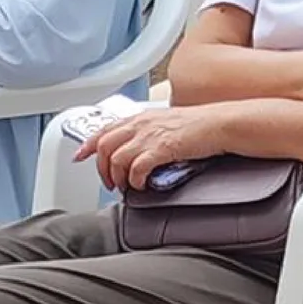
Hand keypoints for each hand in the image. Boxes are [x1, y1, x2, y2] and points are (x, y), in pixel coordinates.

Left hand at [77, 105, 226, 190]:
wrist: (222, 124)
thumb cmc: (202, 125)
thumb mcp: (168, 123)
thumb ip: (149, 133)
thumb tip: (140, 150)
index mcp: (141, 117)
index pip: (104, 129)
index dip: (88, 145)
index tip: (80, 156)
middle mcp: (141, 124)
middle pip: (104, 146)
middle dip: (102, 168)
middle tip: (109, 182)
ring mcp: (150, 135)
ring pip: (116, 159)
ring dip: (117, 177)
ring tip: (125, 186)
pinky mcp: (161, 148)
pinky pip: (136, 168)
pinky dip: (134, 180)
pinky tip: (141, 184)